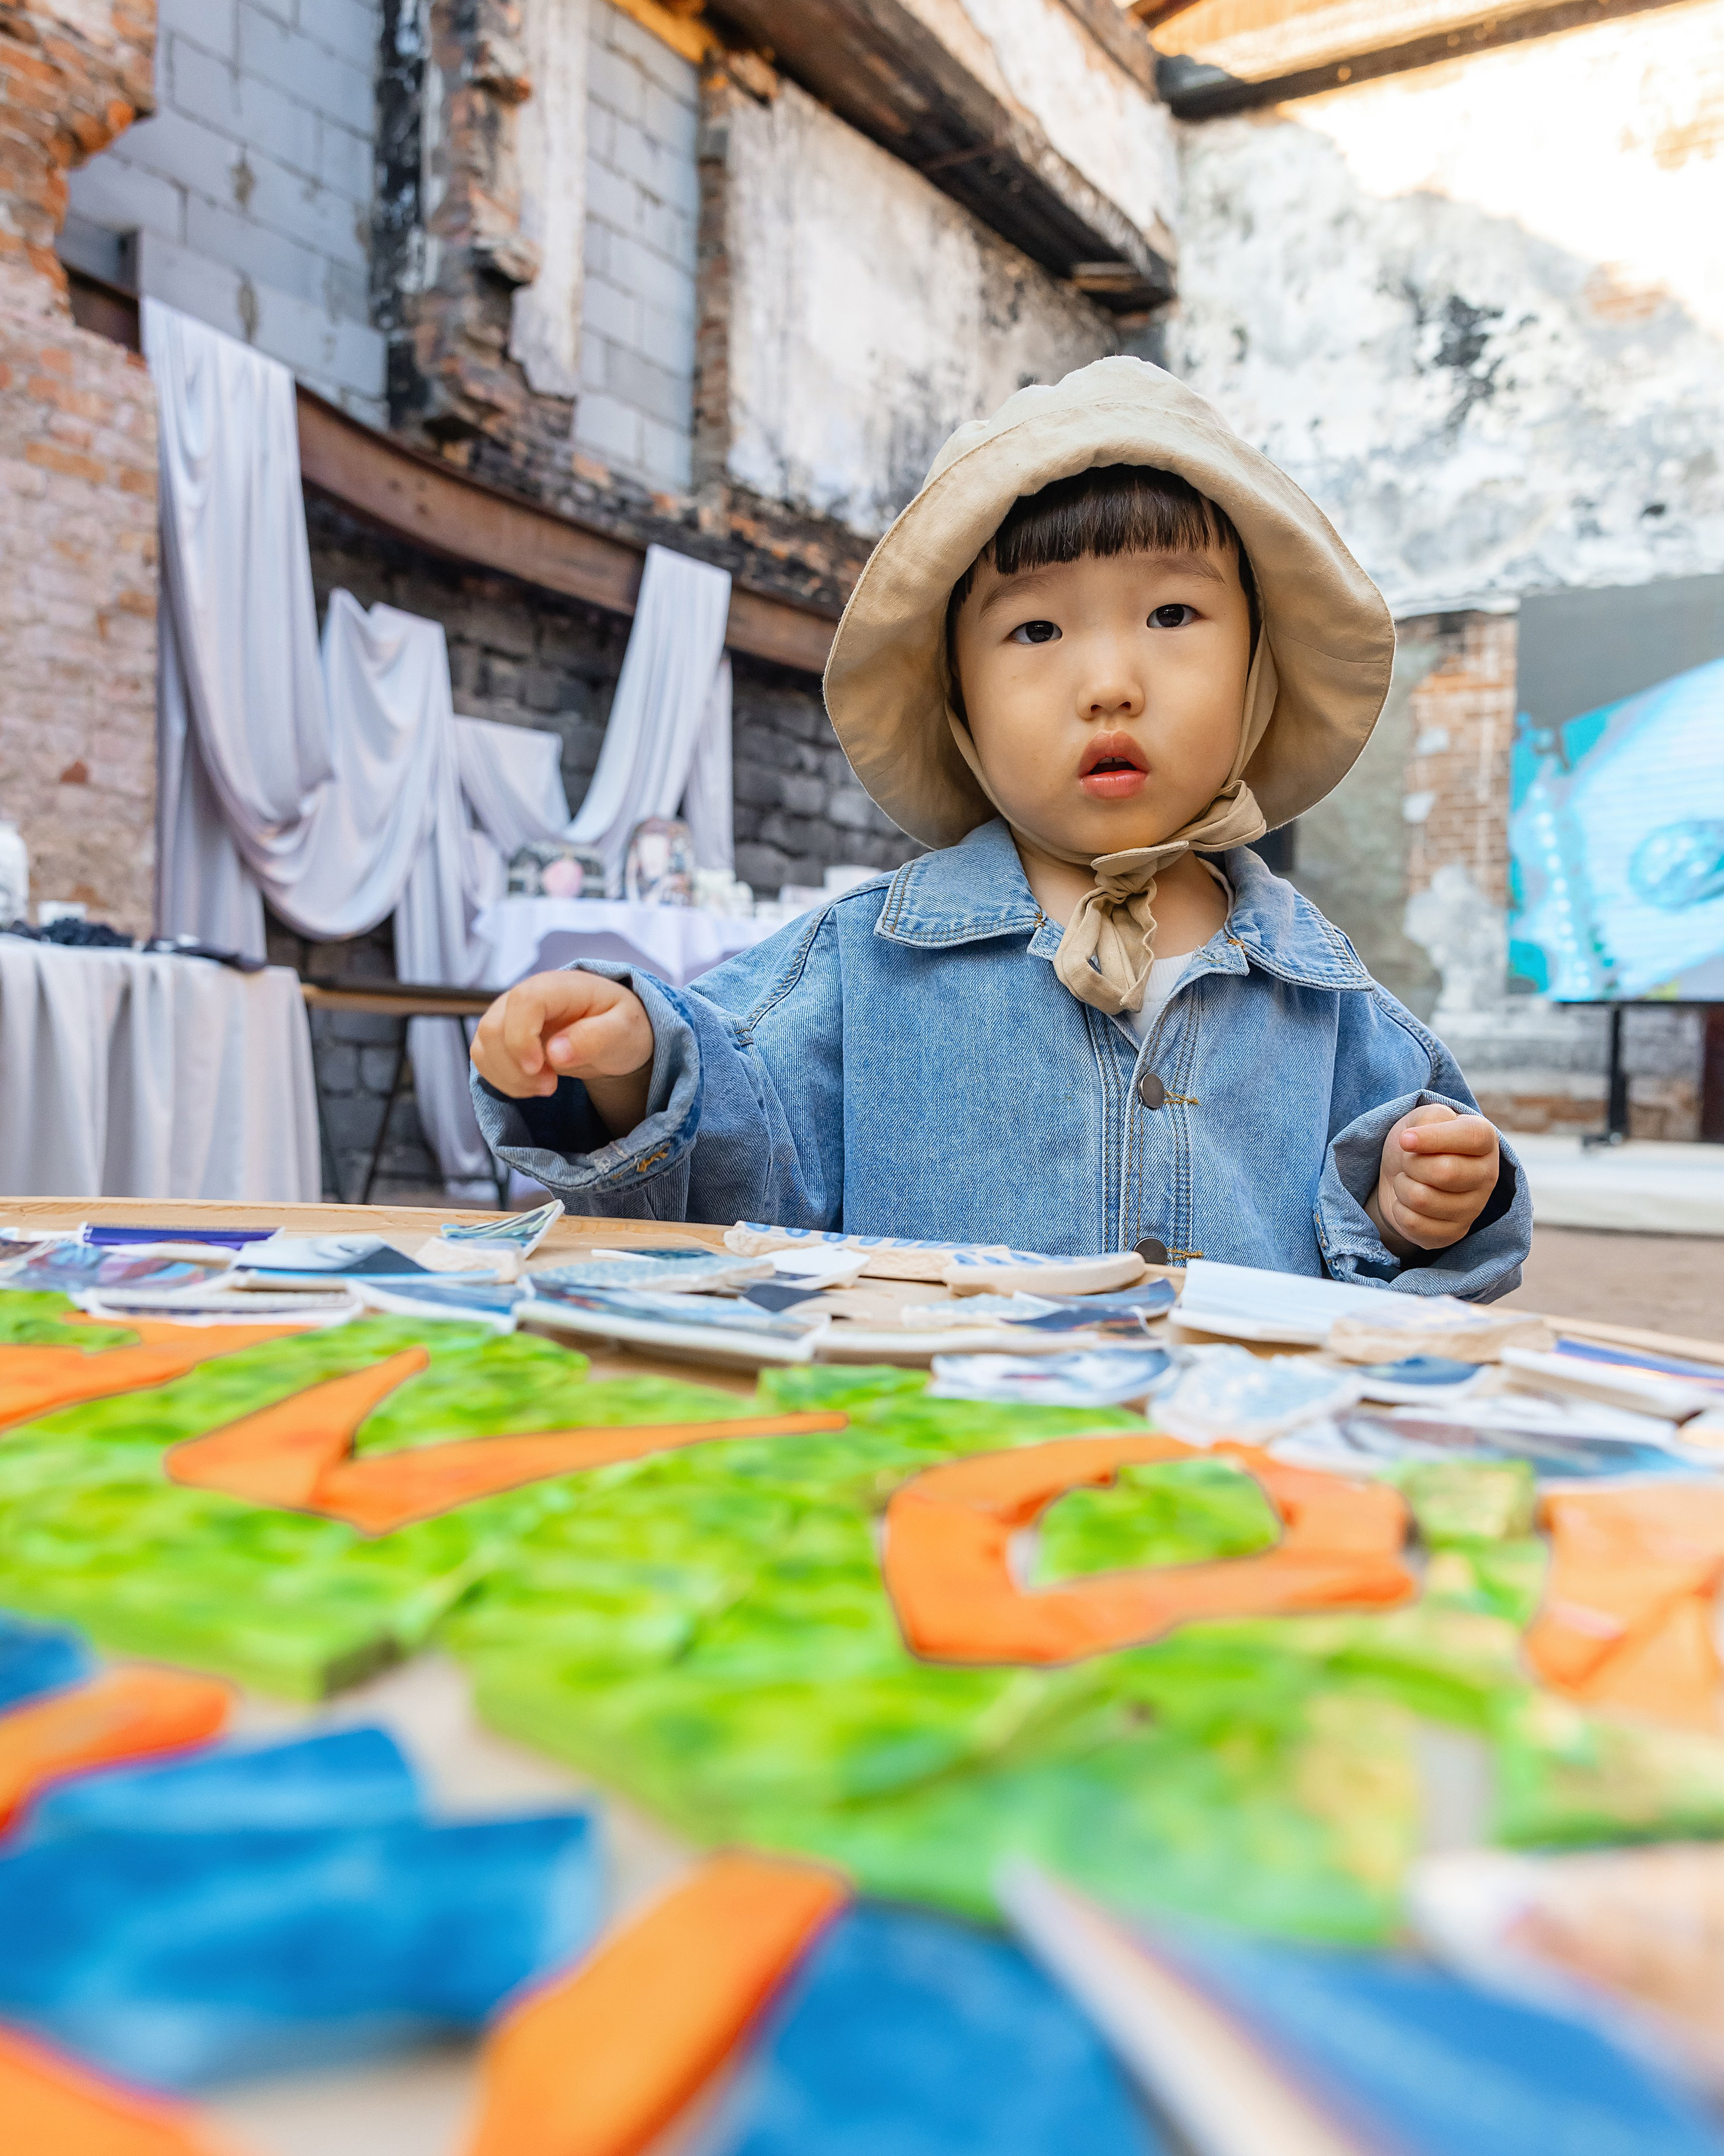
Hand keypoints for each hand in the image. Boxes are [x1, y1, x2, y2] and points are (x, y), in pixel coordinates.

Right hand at [470, 970, 653, 1136]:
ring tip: (546, 1086)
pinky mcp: (501, 1036)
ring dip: (509, 1078)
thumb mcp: (624, 1030)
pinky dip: (503, 1081)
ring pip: (482, 1047)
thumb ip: (595, 1037)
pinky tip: (532, 1084)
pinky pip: (484, 1060)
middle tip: (551, 1085)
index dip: (522, 1038)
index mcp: (559, 986)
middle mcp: (525, 995)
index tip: (540, 1067)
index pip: (523, 1001)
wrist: (612, 1030)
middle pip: (492, 1028)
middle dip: (516, 1068)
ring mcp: (508, 1015)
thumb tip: (556, 1053)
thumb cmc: (619, 1024)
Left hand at [1367, 1104, 1500, 1256]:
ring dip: (1402, 1186)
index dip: (1434, 1138)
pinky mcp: (1454, 1233)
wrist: (1404, 1174)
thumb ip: (1428, 1118)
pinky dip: (1399, 1209)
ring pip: (1423, 1199)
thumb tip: (1412, 1140)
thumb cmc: (1419, 1142)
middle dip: (1412, 1164)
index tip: (1405, 1139)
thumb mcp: (1422, 1118)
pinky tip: (1409, 1203)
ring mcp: (1473, 1208)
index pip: (1472, 1137)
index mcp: (1485, 1141)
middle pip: (1445, 1172)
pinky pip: (1414, 1224)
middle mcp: (1487, 1175)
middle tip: (1408, 1161)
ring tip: (1408, 1180)